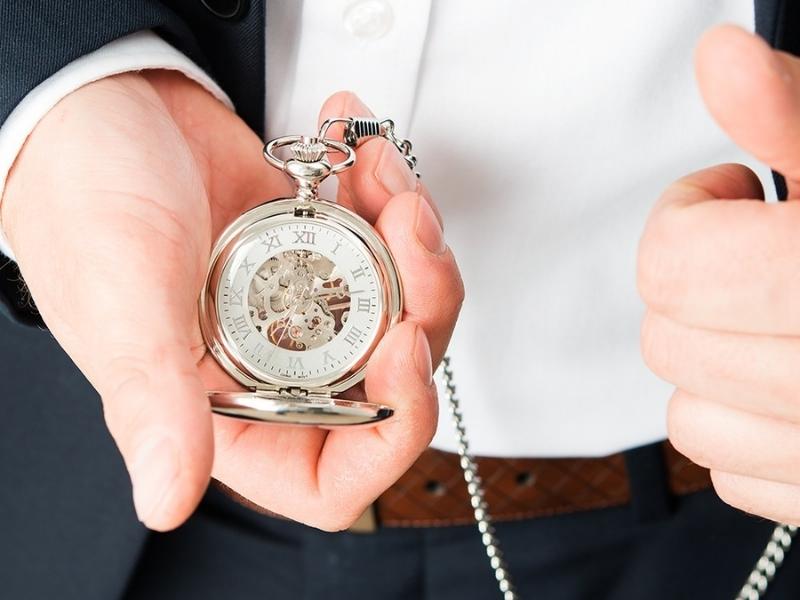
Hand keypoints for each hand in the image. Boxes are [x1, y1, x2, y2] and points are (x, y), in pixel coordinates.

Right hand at [2, 72, 462, 530]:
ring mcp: (301, 302)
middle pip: (394, 379)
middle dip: (422, 302)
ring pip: (403, 304)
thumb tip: (166, 503)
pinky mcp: (317, 243)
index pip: (332, 477)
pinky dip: (385, 191)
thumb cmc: (82, 202)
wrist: (98, 103)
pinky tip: (359, 149)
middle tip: (406, 230)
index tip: (402, 346)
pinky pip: (383, 236)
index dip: (391, 433)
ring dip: (412, 239)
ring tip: (380, 175)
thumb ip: (155, 403)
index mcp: (225, 410)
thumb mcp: (123, 308)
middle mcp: (272, 365)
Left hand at [638, 26, 799, 523]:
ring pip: (688, 418)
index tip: (736, 193)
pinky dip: (748, 430)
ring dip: (714, 364)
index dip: (686, 214)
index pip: (674, 265)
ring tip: (776, 321)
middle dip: (695, 288)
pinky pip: (732, 475)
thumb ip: (797, 115)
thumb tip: (721, 60)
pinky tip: (797, 387)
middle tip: (756, 253)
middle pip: (667, 339)